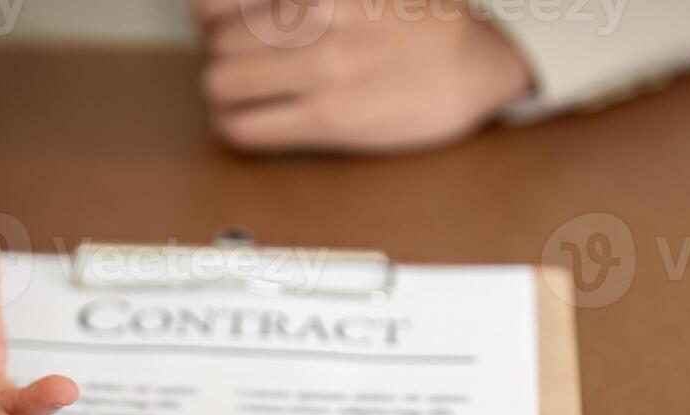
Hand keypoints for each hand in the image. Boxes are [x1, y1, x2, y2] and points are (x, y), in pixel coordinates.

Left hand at [195, 0, 533, 153]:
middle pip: (217, 41)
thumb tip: (247, 10)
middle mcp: (312, 17)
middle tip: (243, 61)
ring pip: (221, 83)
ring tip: (244, 92)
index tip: (223, 25)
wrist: (477, 60)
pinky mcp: (329, 118)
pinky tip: (250, 121)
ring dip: (226, 90)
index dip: (212, 16)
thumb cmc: (422, 16)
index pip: (216, 2)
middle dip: (223, 53)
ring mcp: (320, 69)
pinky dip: (235, 127)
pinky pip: (245, 127)